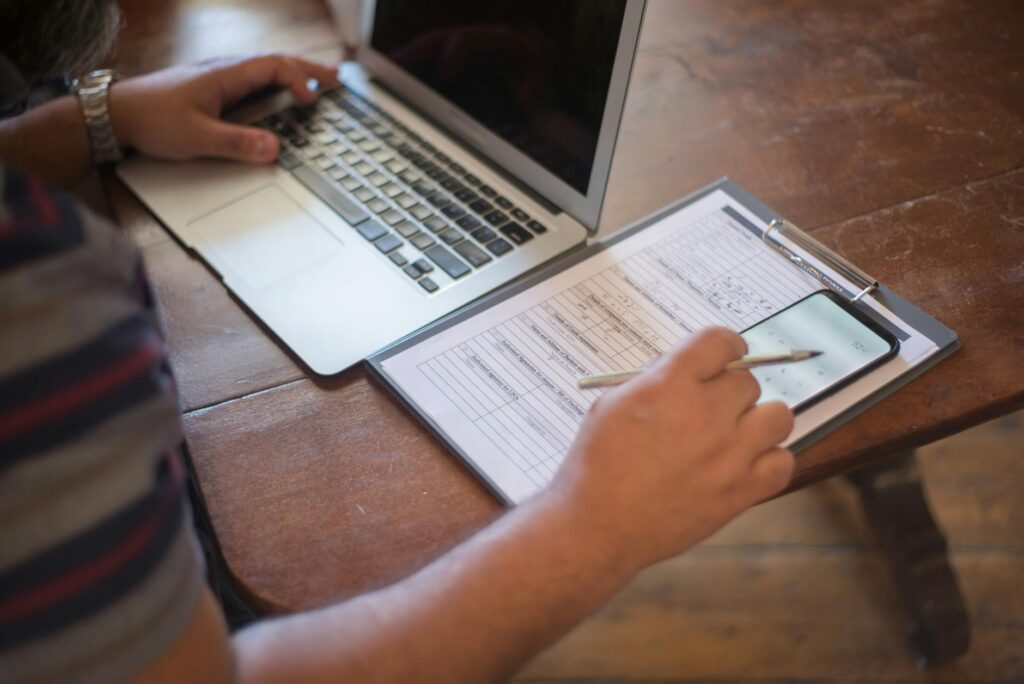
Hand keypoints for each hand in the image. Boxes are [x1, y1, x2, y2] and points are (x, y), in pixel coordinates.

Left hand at [109, 54, 338, 164]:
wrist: (114, 113)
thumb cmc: (150, 119)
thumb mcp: (196, 137)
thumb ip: (237, 143)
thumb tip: (274, 148)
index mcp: (225, 75)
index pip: (274, 67)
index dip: (299, 80)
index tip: (313, 100)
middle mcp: (224, 72)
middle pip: (275, 63)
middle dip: (308, 69)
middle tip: (336, 77)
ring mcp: (218, 80)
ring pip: (264, 71)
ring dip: (292, 76)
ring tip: (316, 85)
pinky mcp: (211, 92)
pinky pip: (252, 82)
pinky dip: (274, 85)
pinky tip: (278, 96)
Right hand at [548, 328, 795, 571]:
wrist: (597, 525)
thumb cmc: (597, 465)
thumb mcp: (612, 404)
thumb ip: (654, 381)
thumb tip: (688, 371)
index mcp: (670, 386)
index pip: (720, 342)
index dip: (725, 346)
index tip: (724, 356)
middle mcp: (705, 415)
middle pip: (748, 382)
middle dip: (729, 390)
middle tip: (711, 406)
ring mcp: (728, 456)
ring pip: (778, 417)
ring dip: (758, 420)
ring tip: (735, 433)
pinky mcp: (740, 493)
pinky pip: (783, 462)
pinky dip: (769, 460)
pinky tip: (745, 463)